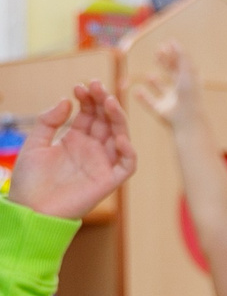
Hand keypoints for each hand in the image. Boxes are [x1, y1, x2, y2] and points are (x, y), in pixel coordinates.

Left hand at [8, 83, 136, 220]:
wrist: (29, 209)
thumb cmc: (29, 181)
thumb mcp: (34, 144)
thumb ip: (48, 121)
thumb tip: (66, 101)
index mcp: (75, 141)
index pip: (89, 115)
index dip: (87, 100)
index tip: (79, 87)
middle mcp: (92, 150)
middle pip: (106, 121)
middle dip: (103, 102)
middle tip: (96, 85)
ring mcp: (102, 164)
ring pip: (120, 137)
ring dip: (117, 118)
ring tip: (108, 101)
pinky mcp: (108, 180)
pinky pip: (127, 164)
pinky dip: (128, 151)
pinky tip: (120, 138)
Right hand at [130, 44, 201, 128]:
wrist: (187, 118)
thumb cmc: (189, 94)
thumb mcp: (186, 72)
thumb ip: (181, 57)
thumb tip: (173, 41)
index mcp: (189, 82)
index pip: (181, 65)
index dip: (174, 55)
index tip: (166, 44)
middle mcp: (180, 91)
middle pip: (172, 74)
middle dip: (164, 63)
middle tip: (156, 52)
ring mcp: (171, 101)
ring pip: (162, 90)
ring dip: (155, 83)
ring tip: (148, 75)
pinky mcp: (161, 111)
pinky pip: (151, 103)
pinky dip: (144, 98)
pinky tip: (136, 91)